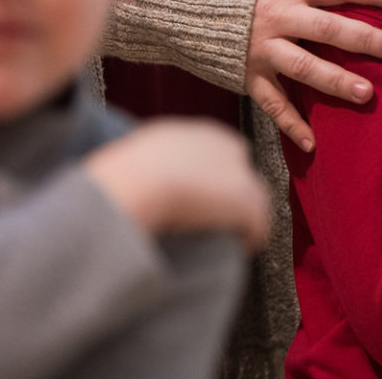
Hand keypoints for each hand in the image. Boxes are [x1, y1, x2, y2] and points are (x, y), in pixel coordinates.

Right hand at [84, 119, 272, 248]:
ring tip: (236, 238)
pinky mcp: (246, 199)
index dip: (215, 177)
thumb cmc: (123, 174)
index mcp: (194, 133)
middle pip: (241, 170)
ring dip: (247, 216)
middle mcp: (222, 144)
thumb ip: (150, 164)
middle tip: (221, 219)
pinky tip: (245, 249)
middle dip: (234, 193)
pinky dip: (253, 235)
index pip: (220, 151)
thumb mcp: (136, 157)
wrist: (139, 180)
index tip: (206, 197)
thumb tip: (140, 184)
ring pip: (255, 195)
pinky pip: (258, 221)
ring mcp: (238, 171)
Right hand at [246, 0, 381, 151]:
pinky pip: (271, 103)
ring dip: (336, 81)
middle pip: (328, 28)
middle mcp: (280, 17)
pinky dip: (291, 124)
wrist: (183, 2)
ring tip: (367, 93)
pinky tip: (313, 143)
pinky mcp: (248, 75)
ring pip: (304, 67)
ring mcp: (263, 48)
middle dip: (364, 38)